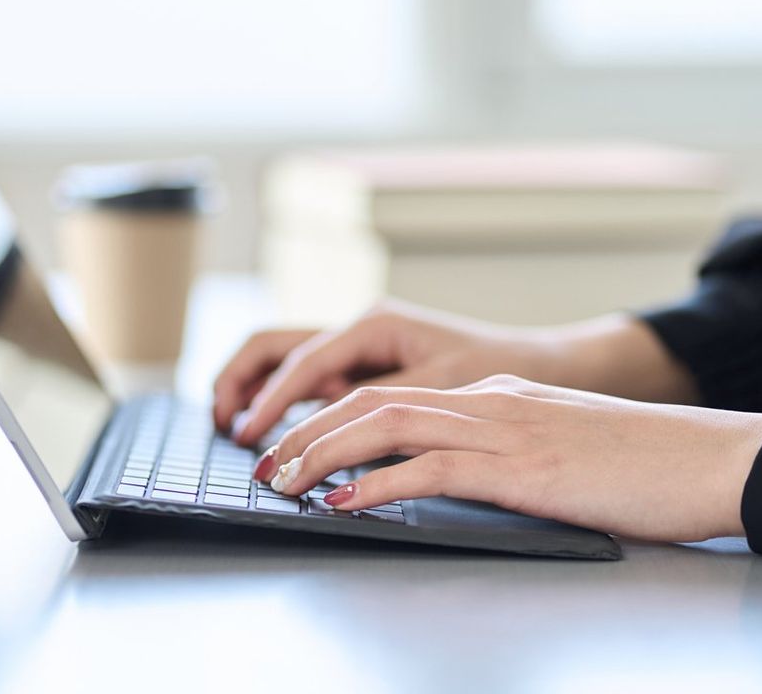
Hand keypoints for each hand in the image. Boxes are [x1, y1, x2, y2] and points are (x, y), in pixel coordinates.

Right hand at [213, 300, 563, 444]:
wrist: (539, 365)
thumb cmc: (498, 369)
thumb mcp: (439, 390)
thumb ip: (382, 407)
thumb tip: (330, 432)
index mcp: (373, 324)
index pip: (301, 361)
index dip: (269, 401)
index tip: (247, 436)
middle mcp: (358, 330)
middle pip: (274, 346)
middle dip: (240, 381)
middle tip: (222, 425)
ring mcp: (359, 349)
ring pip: (285, 361)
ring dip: (254, 390)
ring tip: (235, 430)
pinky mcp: (366, 370)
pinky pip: (310, 382)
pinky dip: (285, 403)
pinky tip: (275, 432)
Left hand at [253, 375, 761, 542]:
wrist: (711, 458)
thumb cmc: (645, 464)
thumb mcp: (561, 449)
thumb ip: (507, 454)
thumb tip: (458, 477)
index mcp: (497, 397)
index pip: (397, 395)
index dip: (337, 419)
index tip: (299, 447)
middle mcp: (490, 402)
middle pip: (375, 401)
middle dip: (310, 430)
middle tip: (268, 462)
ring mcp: (503, 429)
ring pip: (388, 425)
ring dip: (323, 452)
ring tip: (282, 479)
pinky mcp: (519, 466)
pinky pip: (429, 469)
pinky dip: (374, 484)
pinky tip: (342, 502)